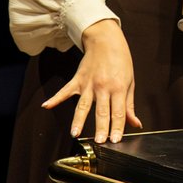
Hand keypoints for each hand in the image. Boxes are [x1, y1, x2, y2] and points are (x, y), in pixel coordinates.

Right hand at [44, 18, 140, 142]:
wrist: (107, 41)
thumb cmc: (121, 62)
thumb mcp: (130, 82)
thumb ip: (129, 105)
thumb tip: (136, 124)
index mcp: (118, 88)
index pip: (118, 112)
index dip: (117, 127)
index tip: (116, 140)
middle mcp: (103, 87)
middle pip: (101, 111)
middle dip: (100, 128)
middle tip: (99, 142)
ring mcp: (88, 84)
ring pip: (83, 105)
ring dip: (79, 119)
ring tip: (75, 133)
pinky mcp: (77, 79)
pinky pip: (65, 91)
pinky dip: (55, 98)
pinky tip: (46, 106)